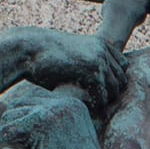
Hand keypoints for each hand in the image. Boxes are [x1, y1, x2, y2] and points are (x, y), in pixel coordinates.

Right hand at [0, 27, 125, 104]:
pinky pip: (102, 96)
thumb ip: (89, 67)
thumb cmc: (45, 58)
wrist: (27, 49)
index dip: (111, 80)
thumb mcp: (72, 57)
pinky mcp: (92, 71)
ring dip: (101, 100)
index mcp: (100, 43)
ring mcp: (99, 60)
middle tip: (90, 99)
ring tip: (84, 101)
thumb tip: (105, 90)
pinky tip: (79, 101)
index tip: (95, 88)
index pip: (122, 67)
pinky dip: (92, 104)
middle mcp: (103, 50)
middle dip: (108, 93)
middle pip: (121, 80)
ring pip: (114, 90)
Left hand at [0, 88, 109, 148]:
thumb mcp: (69, 144)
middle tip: (6, 145)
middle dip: (10, 124)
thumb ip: (51, 131)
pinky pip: (9, 129)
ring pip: (11, 114)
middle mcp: (63, 103)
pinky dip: (2, 142)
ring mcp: (53, 113)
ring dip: (4, 134)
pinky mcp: (41, 126)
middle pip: (20, 103)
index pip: (35, 100)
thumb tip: (22, 128)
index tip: (15, 137)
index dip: (21, 118)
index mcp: (73, 105)